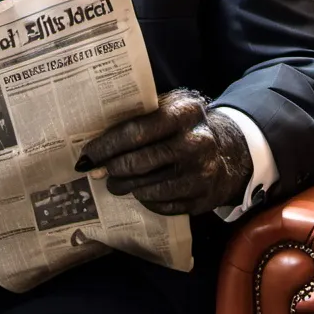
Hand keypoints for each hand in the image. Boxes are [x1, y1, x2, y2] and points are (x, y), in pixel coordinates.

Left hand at [75, 89, 251, 215]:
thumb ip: (139, 116)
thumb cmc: (182, 128)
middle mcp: (197, 141)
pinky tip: (140, 193)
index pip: (135, 131)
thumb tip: (93, 134)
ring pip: (149, 187)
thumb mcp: (168, 109)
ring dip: (125, 187)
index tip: (87, 154)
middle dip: (111, 169)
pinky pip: (163, 204)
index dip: (106, 146)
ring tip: (114, 184)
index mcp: (184, 112)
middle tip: (95, 172)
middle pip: (140, 162)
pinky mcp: (204, 198)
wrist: (227, 152)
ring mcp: (203, 172)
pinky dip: (146, 200)